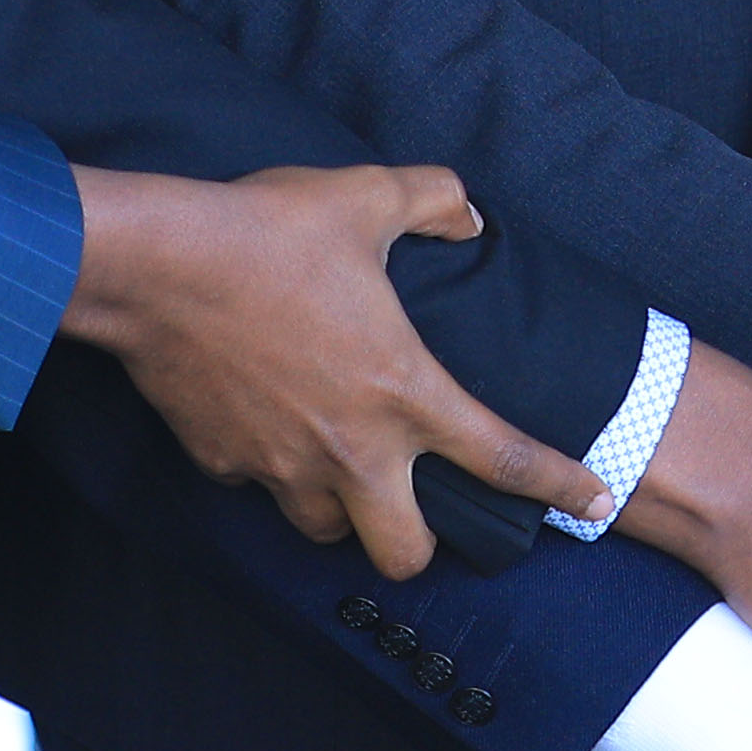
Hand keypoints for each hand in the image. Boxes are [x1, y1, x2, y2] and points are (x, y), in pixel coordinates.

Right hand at [60, 164, 596, 580]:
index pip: (505, 458)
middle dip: (417, 544)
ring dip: (339, 511)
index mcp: (405, 391)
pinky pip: (259, 489)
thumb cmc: (266, 231)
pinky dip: (270, 472)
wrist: (156, 264)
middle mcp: (352, 449)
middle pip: (404, 554)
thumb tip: (466, 212)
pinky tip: (267, 429)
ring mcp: (282, 466)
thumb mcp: (366, 196)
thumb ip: (433, 200)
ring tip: (337, 467)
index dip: (560, 484)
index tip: (595, 505)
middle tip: (414, 507)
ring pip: (326, 531)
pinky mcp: (224, 464)